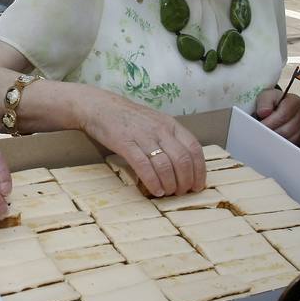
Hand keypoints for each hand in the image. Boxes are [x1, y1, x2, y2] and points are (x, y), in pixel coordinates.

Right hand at [74, 87, 204, 196]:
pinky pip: (144, 166)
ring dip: (170, 184)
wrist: (100, 107)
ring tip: (168, 193)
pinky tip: (155, 190)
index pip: (194, 149)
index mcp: (170, 125)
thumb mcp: (155, 123)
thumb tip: (184, 165)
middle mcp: (160, 130)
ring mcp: (143, 136)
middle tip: (182, 193)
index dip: (199, 170)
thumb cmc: (129, 118)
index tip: (197, 185)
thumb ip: (169, 139)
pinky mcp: (125, 144)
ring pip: (165, 165)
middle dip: (185, 181)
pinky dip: (152, 182)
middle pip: (182, 160)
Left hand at [255, 87, 299, 145]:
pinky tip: (272, 140)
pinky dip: (280, 144)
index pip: (284, 115)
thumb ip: (264, 102)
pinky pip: (290, 144)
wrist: (277, 106)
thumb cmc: (272, 101)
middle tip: (260, 133)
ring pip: (289, 139)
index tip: (260, 125)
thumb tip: (264, 112)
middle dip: (271, 132)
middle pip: (286, 130)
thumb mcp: (266, 96)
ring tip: (265, 136)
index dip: (270, 122)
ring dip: (275, 140)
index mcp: (295, 102)